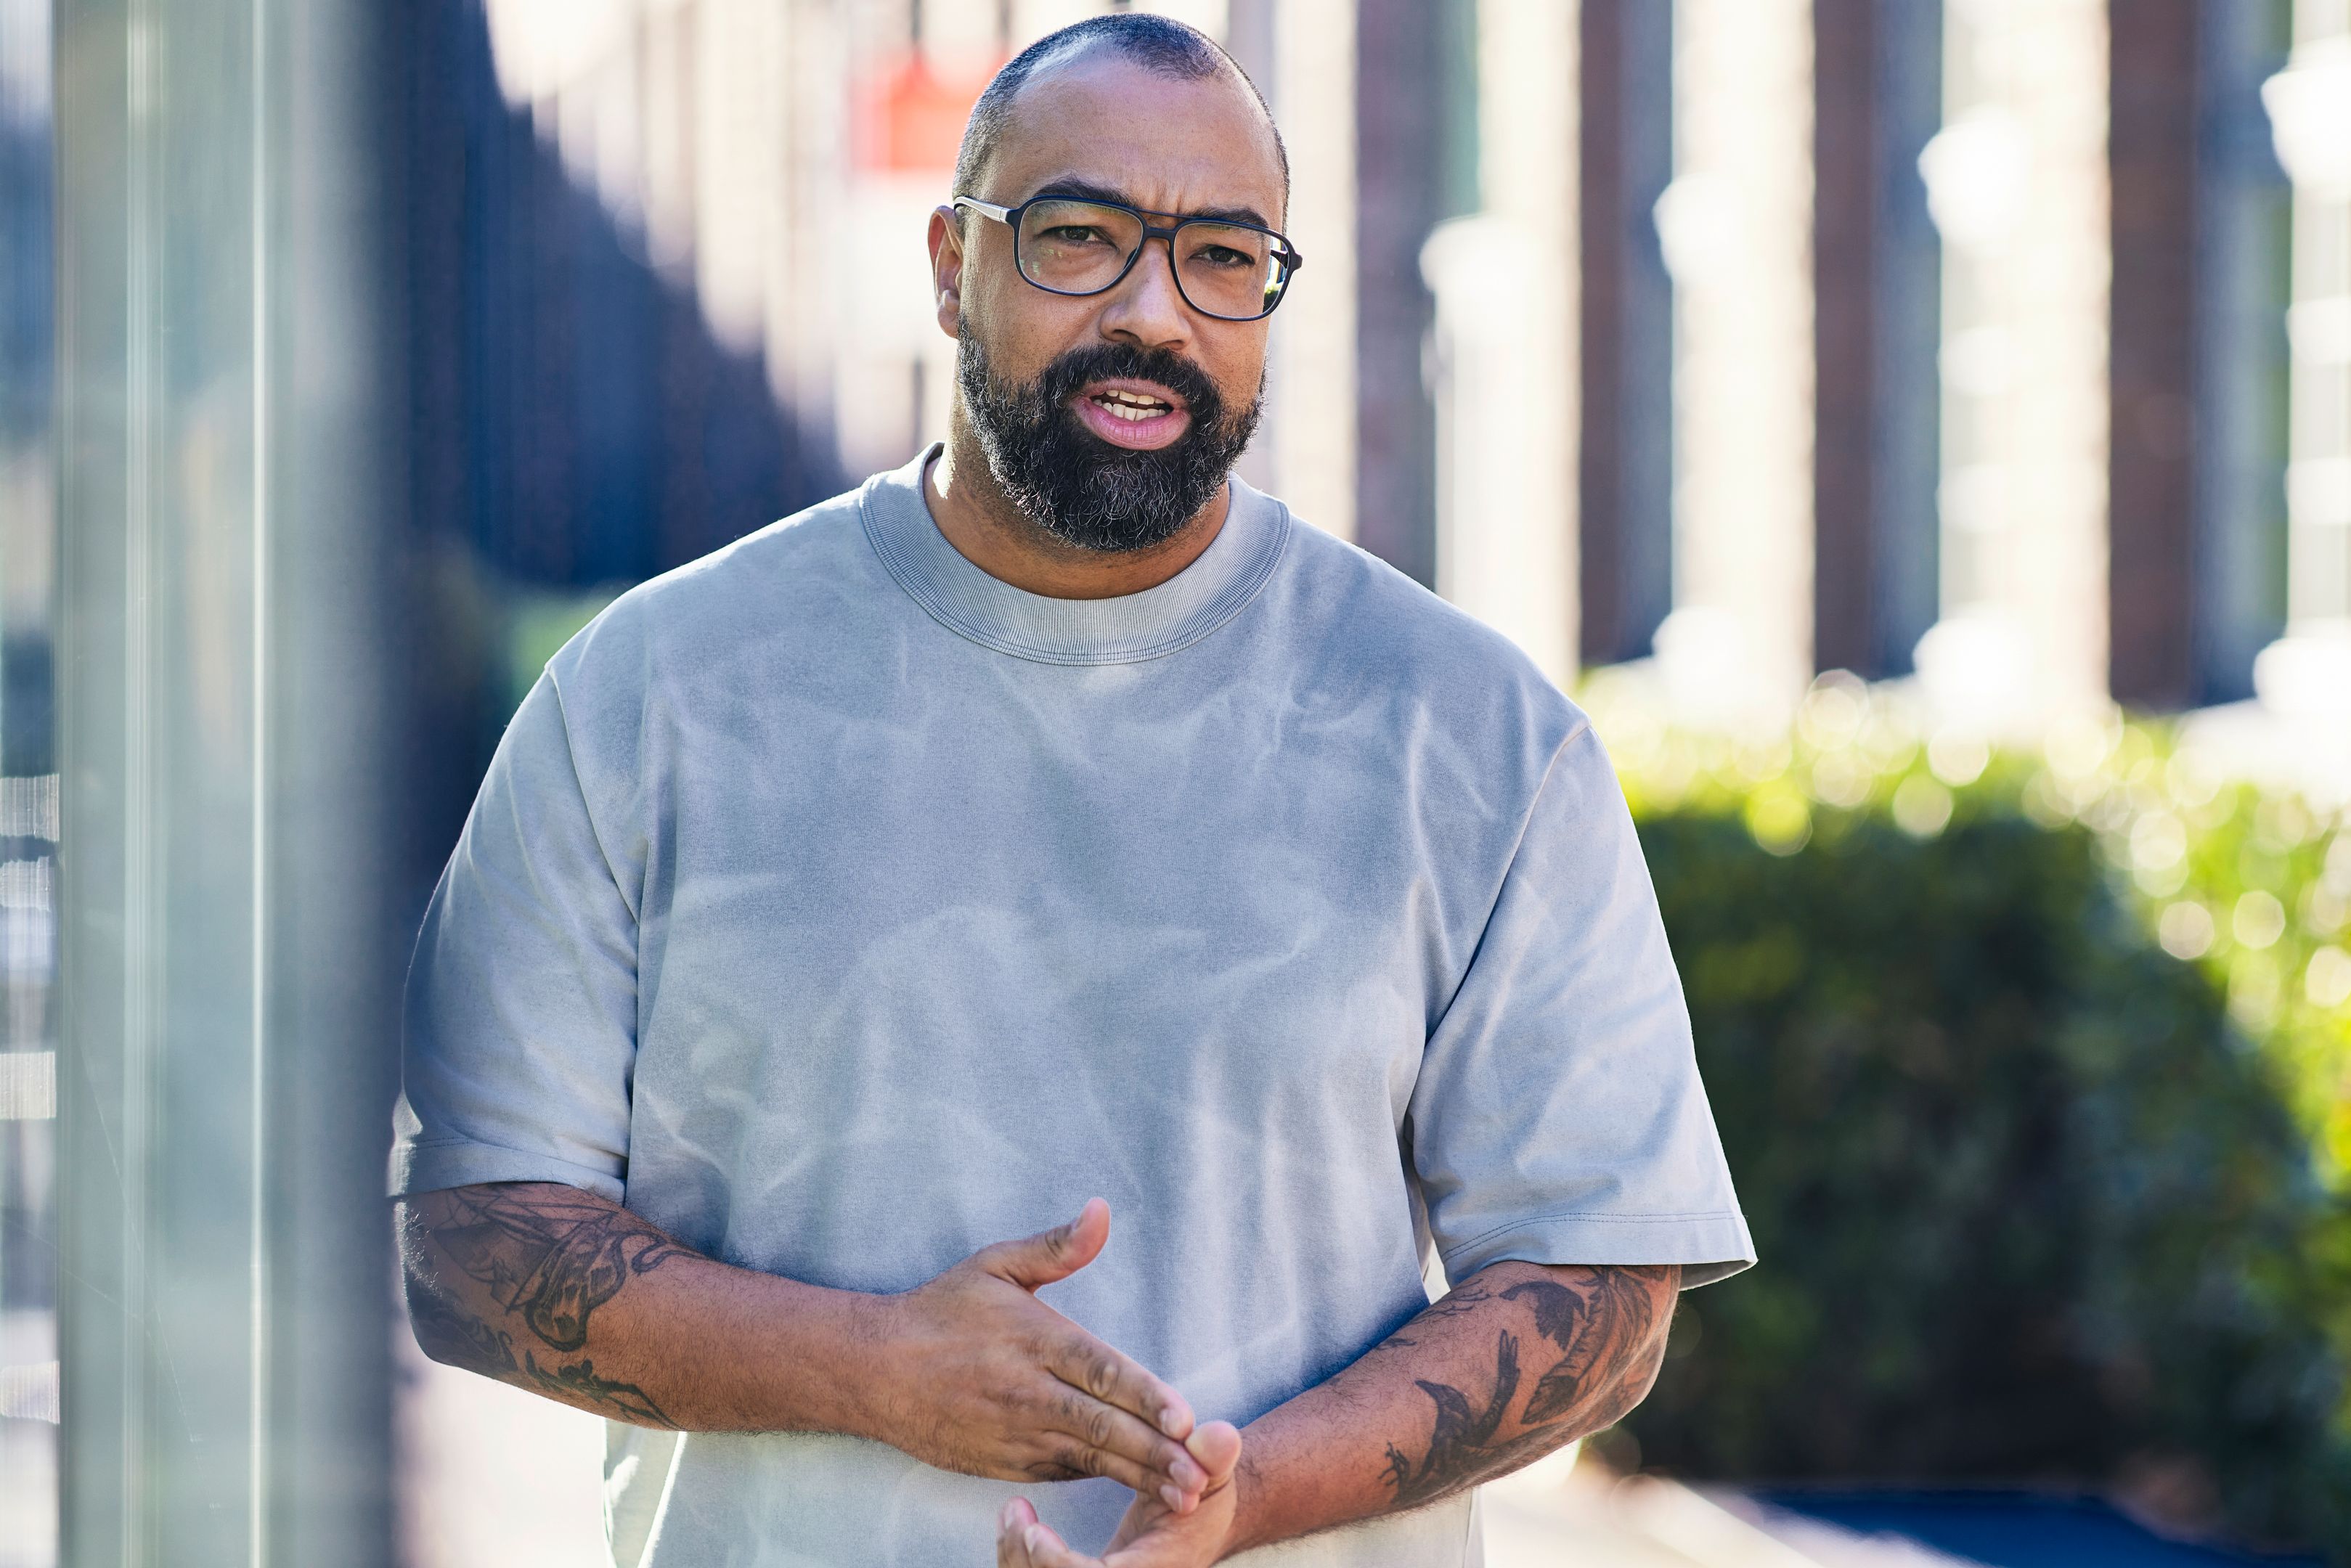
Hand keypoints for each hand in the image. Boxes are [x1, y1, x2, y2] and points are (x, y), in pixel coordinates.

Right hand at [870, 1199, 1211, 1511]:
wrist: (874, 1369)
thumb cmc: (941, 1310)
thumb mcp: (995, 1265)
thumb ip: (1056, 1246)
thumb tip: (1101, 1211)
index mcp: (1034, 1339)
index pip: (1100, 1370)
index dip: (1144, 1395)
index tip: (1184, 1416)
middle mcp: (1029, 1391)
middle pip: (1102, 1425)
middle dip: (1155, 1451)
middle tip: (1200, 1473)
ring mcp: (1016, 1433)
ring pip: (1089, 1458)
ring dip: (1138, 1477)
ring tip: (1183, 1494)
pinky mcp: (1006, 1462)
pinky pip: (1063, 1471)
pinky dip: (1101, 1479)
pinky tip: (1140, 1489)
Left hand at [997, 1421, 1243, 1566]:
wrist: (1198, 1521)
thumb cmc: (1201, 1496)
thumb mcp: (1212, 1473)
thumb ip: (1214, 1457)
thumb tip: (1215, 1435)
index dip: (1058, 1566)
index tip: (1033, 1532)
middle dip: (1025, 1563)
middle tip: (1013, 1514)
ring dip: (1016, 1561)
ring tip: (1013, 1514)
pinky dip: (1021, 1561)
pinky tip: (1019, 1527)